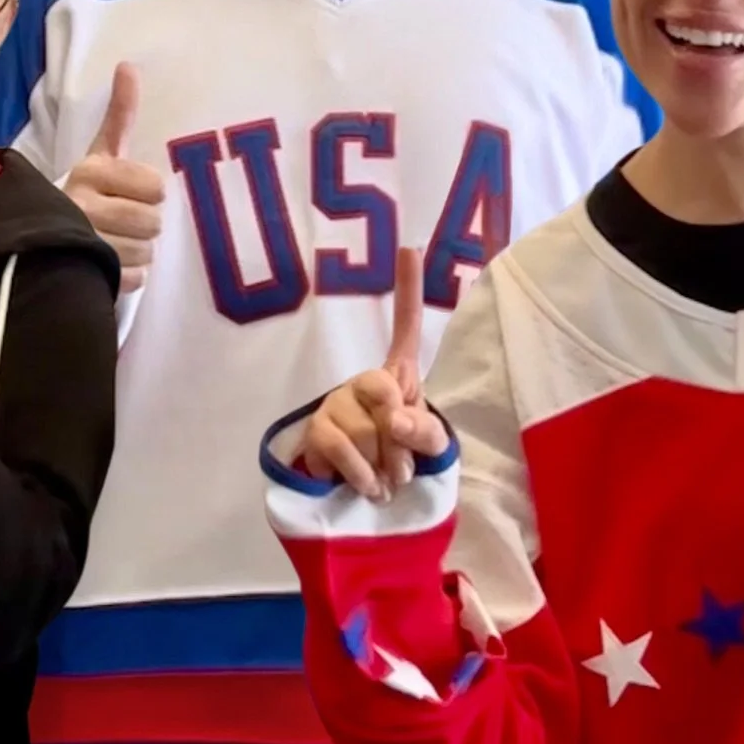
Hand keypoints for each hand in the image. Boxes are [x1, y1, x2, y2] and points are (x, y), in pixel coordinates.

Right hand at [64, 62, 165, 292]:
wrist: (36, 236)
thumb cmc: (83, 192)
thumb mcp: (100, 153)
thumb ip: (119, 115)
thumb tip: (129, 65)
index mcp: (90, 170)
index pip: (155, 186)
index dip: (149, 192)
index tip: (131, 193)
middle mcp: (81, 204)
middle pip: (152, 222)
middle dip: (144, 224)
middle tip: (123, 222)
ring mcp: (79, 243)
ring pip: (145, 252)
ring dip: (137, 251)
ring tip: (114, 243)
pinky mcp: (81, 276)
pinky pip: (134, 279)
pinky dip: (127, 275)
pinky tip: (109, 265)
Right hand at [297, 248, 448, 499]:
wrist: (364, 496)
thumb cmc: (399, 460)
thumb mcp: (428, 448)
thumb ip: (424, 432)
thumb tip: (395, 420)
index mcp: (396, 377)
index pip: (404, 327)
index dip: (408, 288)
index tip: (409, 247)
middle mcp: (363, 381)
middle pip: (386, 394)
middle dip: (400, 440)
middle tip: (402, 468)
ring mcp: (336, 403)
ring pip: (366, 429)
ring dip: (382, 467)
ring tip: (383, 481)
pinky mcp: (315, 430)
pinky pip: (340, 447)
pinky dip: (360, 475)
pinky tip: (365, 487)